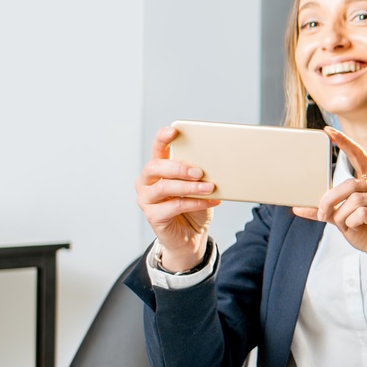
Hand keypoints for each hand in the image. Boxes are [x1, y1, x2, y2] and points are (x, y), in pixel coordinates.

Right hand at [136, 127, 218, 273]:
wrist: (191, 236)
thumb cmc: (194, 207)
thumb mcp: (199, 187)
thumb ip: (201, 175)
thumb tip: (219, 163)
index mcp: (159, 169)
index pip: (158, 149)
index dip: (163, 138)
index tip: (174, 130)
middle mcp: (147, 182)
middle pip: (155, 167)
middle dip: (179, 167)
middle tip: (200, 171)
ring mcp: (147, 199)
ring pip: (164, 187)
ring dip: (190, 187)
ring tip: (210, 187)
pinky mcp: (153, 216)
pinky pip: (174, 206)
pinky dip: (195, 203)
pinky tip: (211, 201)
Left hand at [293, 130, 366, 290]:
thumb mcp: (343, 221)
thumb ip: (325, 211)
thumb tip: (297, 207)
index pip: (360, 156)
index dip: (345, 143)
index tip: (328, 131)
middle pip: (349, 184)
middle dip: (330, 200)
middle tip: (323, 214)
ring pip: (354, 200)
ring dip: (343, 216)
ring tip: (348, 226)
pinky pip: (361, 212)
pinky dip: (352, 222)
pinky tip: (359, 228)